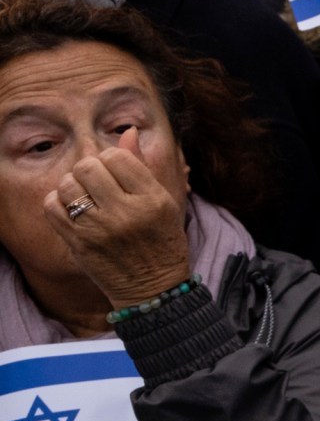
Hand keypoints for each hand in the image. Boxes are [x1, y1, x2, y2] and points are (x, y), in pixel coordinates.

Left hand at [44, 136, 191, 308]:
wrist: (153, 289)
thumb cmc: (161, 242)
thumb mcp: (165, 202)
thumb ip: (142, 166)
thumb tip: (127, 131)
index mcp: (152, 200)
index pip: (117, 157)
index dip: (111, 159)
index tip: (115, 173)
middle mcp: (126, 213)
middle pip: (87, 167)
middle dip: (89, 170)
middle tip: (96, 183)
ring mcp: (100, 230)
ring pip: (67, 185)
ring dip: (72, 186)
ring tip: (84, 197)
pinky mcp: (79, 244)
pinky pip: (52, 207)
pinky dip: (57, 203)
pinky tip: (71, 209)